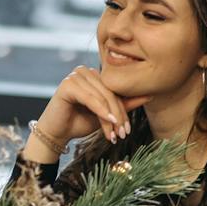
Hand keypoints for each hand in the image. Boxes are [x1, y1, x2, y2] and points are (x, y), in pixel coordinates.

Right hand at [33, 67, 147, 150]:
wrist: (56, 134)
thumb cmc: (79, 122)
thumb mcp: (106, 115)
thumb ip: (124, 104)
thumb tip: (150, 95)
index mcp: (95, 75)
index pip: (116, 90)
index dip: (123, 110)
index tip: (128, 130)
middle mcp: (85, 71)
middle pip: (110, 93)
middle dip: (118, 115)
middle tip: (123, 134)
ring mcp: (76, 75)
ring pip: (102, 96)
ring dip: (110, 117)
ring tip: (115, 134)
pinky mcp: (68, 84)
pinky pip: (90, 98)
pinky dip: (100, 111)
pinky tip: (108, 123)